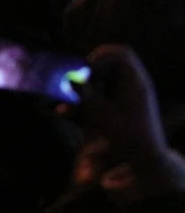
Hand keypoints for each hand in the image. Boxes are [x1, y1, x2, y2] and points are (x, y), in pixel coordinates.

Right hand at [78, 44, 184, 193]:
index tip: (86, 69)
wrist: (146, 158)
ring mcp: (129, 93)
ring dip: (85, 85)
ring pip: (104, 77)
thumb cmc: (127, 137)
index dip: (101, 55)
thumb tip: (69, 79)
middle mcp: (134, 84)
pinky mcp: (122, 103)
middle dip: (90, 68)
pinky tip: (66, 111)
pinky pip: (102, 91)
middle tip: (75, 78)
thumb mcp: (103, 116)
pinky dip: (87, 97)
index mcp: (136, 82)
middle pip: (112, 61)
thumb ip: (87, 96)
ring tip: (67, 100)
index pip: (121, 54)